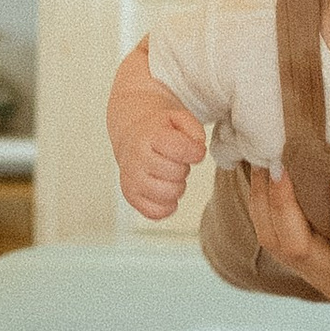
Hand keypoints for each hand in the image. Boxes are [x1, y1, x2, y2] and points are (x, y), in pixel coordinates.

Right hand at [114, 98, 206, 220]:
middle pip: (177, 174)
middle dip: (184, 167)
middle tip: (176, 160)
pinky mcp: (130, 196)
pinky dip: (167, 205)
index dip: (196, 152)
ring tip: (170, 174)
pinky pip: (156, 212)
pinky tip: (166, 189)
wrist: (132, 134)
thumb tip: (198, 150)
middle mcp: (137, 158)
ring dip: (177, 186)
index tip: (194, 150)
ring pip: (168, 195)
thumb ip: (195, 130)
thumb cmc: (158, 129)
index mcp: (149, 136)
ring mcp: (131, 179)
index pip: (180, 150)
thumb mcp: (179, 118)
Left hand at [244, 165, 329, 330]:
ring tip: (259, 156)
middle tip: (279, 161)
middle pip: (296, 245)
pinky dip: (257, 207)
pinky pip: (270, 237)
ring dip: (263, 202)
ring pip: (275, 241)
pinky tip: (253, 172)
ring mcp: (315, 272)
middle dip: (283, 205)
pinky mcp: (304, 265)